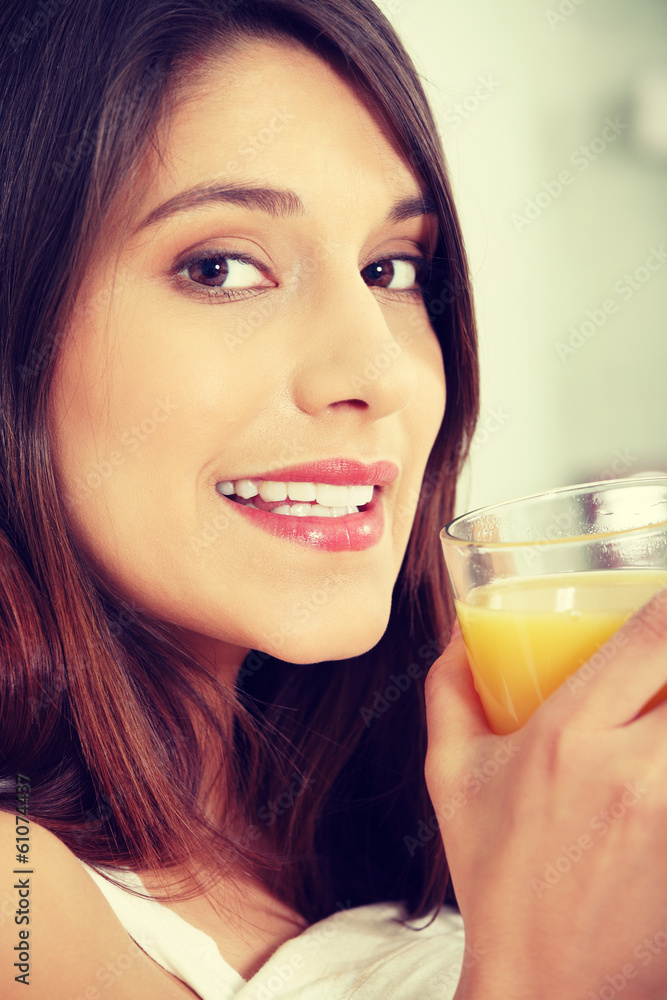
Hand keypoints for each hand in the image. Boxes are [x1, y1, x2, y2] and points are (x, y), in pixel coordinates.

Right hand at [424, 592, 666, 999]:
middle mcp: (634, 770)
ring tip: (652, 709)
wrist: (545, 978)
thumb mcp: (451, 775)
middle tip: (656, 662)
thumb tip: (459, 635)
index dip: (666, 597)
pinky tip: (654, 749)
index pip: (653, 633)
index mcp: (567, 739)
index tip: (659, 594)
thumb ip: (450, 692)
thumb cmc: (495, 873)